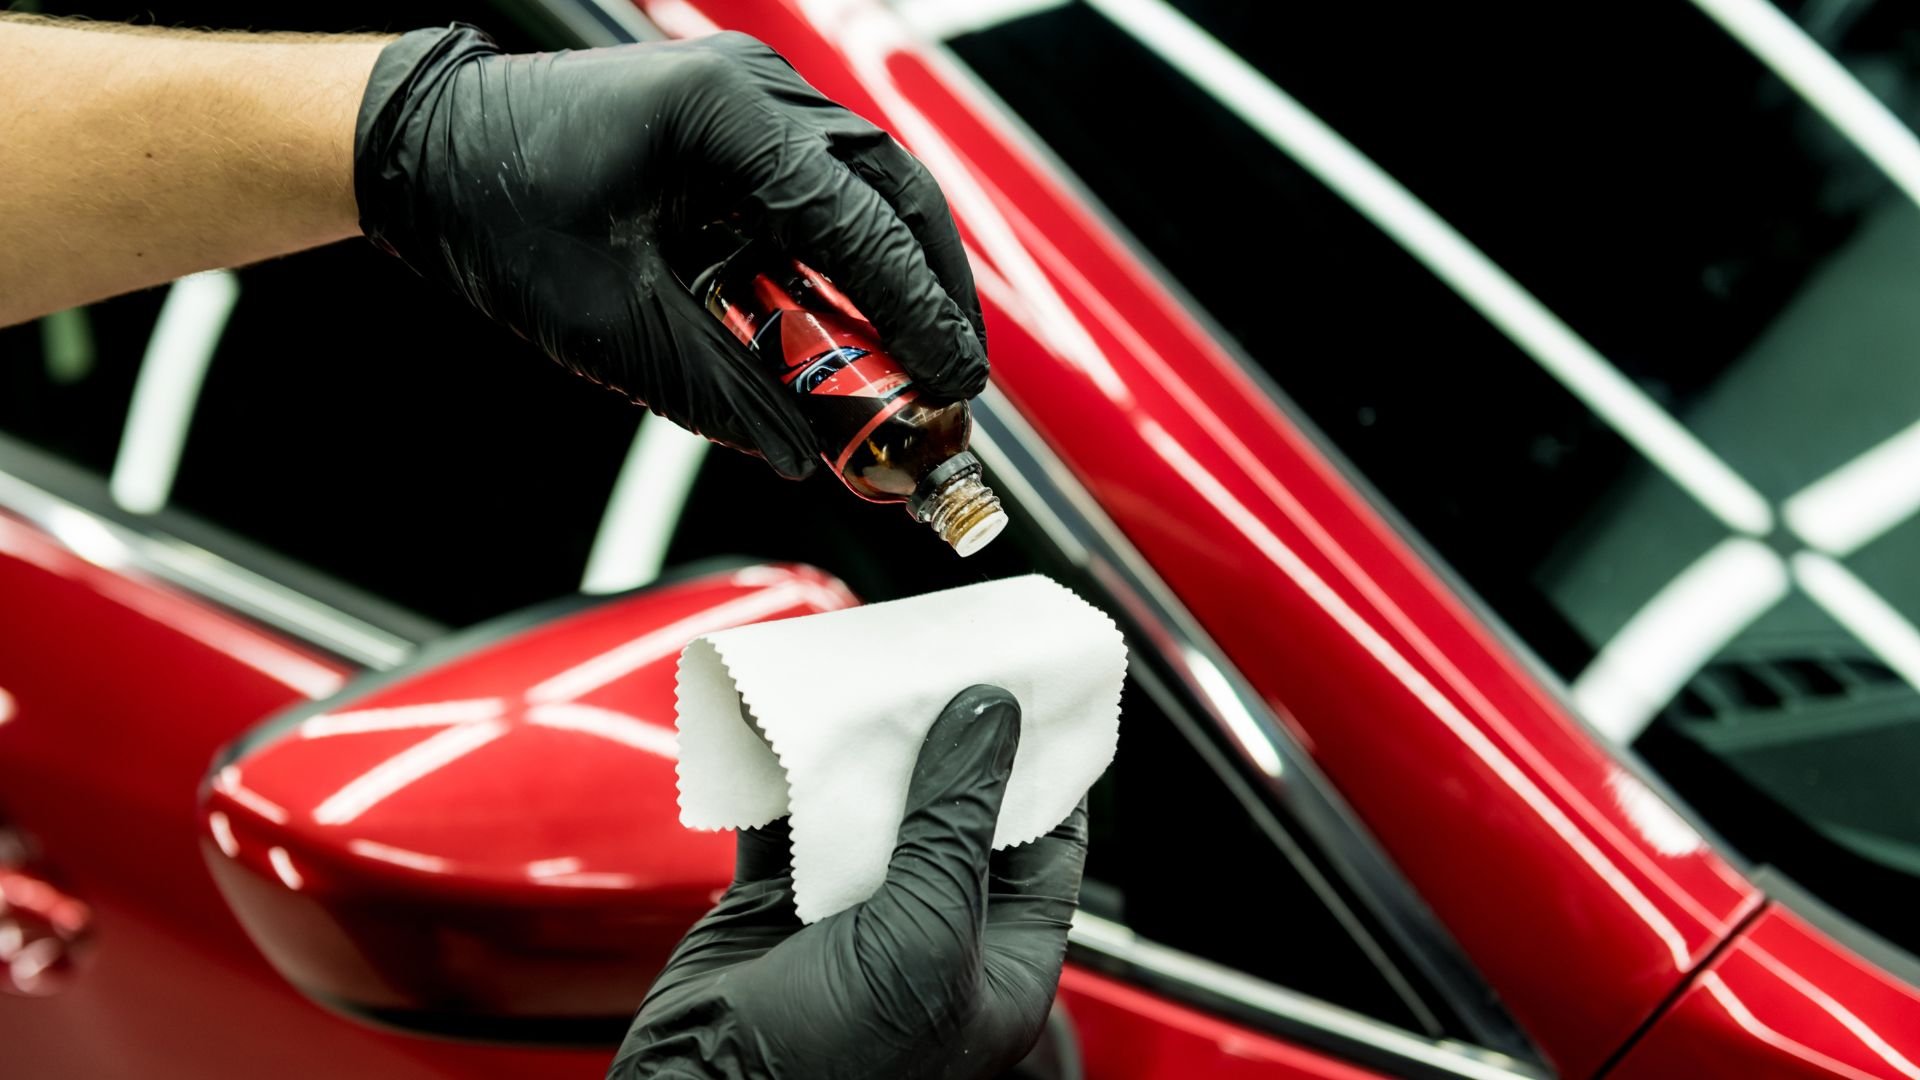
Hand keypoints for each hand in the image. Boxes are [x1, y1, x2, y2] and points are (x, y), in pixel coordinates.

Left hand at [354, 26, 987, 478]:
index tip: (955, 383)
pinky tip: (859, 317)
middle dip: (935, 291)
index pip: (861, 222)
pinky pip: (825, 188)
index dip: (918, 314)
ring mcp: (749, 95)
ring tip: (923, 357)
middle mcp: (753, 88)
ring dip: (902, 272)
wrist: (427, 152)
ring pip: (872, 186)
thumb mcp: (610, 329)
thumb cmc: (495, 212)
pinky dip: (854, 255)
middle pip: (895, 191)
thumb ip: (721, 395)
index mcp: (721, 117)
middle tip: (958, 378)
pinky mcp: (735, 123)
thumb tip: (801, 452)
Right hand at [609, 685, 1087, 1079]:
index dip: (1046, 767)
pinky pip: (791, 819)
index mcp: (998, 962)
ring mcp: (853, 918)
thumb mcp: (927, 932)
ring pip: (872, 807)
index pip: (1046, 845)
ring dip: (867, 746)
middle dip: (948, 737)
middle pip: (954, 813)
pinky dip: (786, 769)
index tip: (1041, 691)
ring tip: (875, 674)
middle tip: (949, 659)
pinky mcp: (777, 905)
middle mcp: (932, 935)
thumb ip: (957, 822)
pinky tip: (791, 720)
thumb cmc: (836, 1064)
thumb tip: (991, 718)